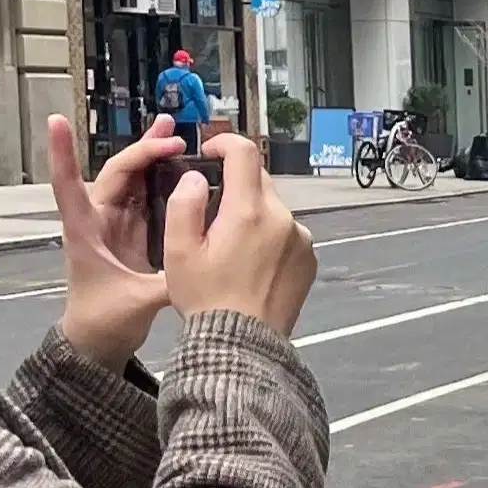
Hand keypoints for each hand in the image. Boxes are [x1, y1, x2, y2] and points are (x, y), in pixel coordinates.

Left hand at [50, 113, 175, 367]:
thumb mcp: (137, 303)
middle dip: (143, 148)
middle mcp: (98, 219)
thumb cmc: (103, 321)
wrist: (97, 343)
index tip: (55, 121)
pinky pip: (147, 194)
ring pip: (133, 178)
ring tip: (175, 129)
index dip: (62, 154)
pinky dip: (163, 175)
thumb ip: (169, 284)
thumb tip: (204, 265)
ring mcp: (116, 224)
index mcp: (86, 231)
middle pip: (116, 173)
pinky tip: (182, 162)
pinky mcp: (133, 232)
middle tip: (175, 133)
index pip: (68, 185)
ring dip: (152, 154)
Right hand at [164, 133, 316, 336]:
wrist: (244, 344)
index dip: (225, 143)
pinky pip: (287, 233)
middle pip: (260, 181)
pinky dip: (269, 236)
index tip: (211, 151)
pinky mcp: (309, 259)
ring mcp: (301, 239)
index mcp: (249, 212)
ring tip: (229, 246)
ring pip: (273, 209)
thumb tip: (198, 177)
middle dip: (235, 185)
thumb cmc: (206, 299)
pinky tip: (251, 262)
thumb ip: (185, 204)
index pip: (245, 154)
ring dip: (252, 214)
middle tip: (211, 211)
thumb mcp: (178, 251)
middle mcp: (283, 219)